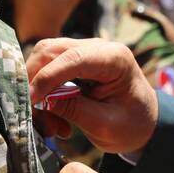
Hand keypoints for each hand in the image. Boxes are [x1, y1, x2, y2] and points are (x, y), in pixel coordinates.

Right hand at [27, 38, 159, 153]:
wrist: (143, 123)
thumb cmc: (131, 125)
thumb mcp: (104, 125)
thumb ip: (73, 110)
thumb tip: (38, 100)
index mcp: (115, 59)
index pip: (72, 59)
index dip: (46, 78)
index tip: (30, 101)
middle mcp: (98, 47)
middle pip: (50, 52)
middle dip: (36, 84)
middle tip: (36, 117)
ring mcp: (85, 50)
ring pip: (43, 59)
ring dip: (38, 91)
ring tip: (50, 125)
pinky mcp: (74, 60)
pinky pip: (47, 69)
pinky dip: (44, 93)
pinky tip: (54, 119)